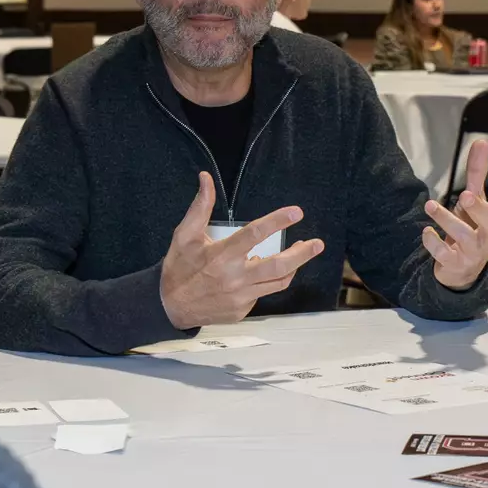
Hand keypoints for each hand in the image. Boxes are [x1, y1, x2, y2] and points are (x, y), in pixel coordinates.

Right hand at [160, 172, 324, 329]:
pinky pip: (262, 294)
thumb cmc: (178, 267)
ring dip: (293, 267)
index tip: (296, 212)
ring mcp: (240, 296)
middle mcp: (234, 277)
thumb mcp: (184, 235)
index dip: (278, 221)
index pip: (255, 234)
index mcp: (221, 255)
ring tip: (302, 254)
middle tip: (317, 244)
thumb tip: (206, 178)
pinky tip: (265, 272)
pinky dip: (267, 281)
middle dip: (302, 254)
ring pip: (277, 282)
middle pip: (278, 265)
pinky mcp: (241, 310)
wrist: (169, 306)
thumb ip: (200, 207)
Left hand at [424, 138, 487, 289]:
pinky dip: (433, 243)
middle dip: (479, 209)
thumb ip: (478, 174)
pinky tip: (426, 231)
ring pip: (465, 237)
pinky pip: (444, 255)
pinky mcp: (456, 263)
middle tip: (465, 195)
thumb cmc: (472, 228)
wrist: (462, 269)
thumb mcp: (475, 201)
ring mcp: (474, 252)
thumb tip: (481, 142)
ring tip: (429, 205)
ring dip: (447, 220)